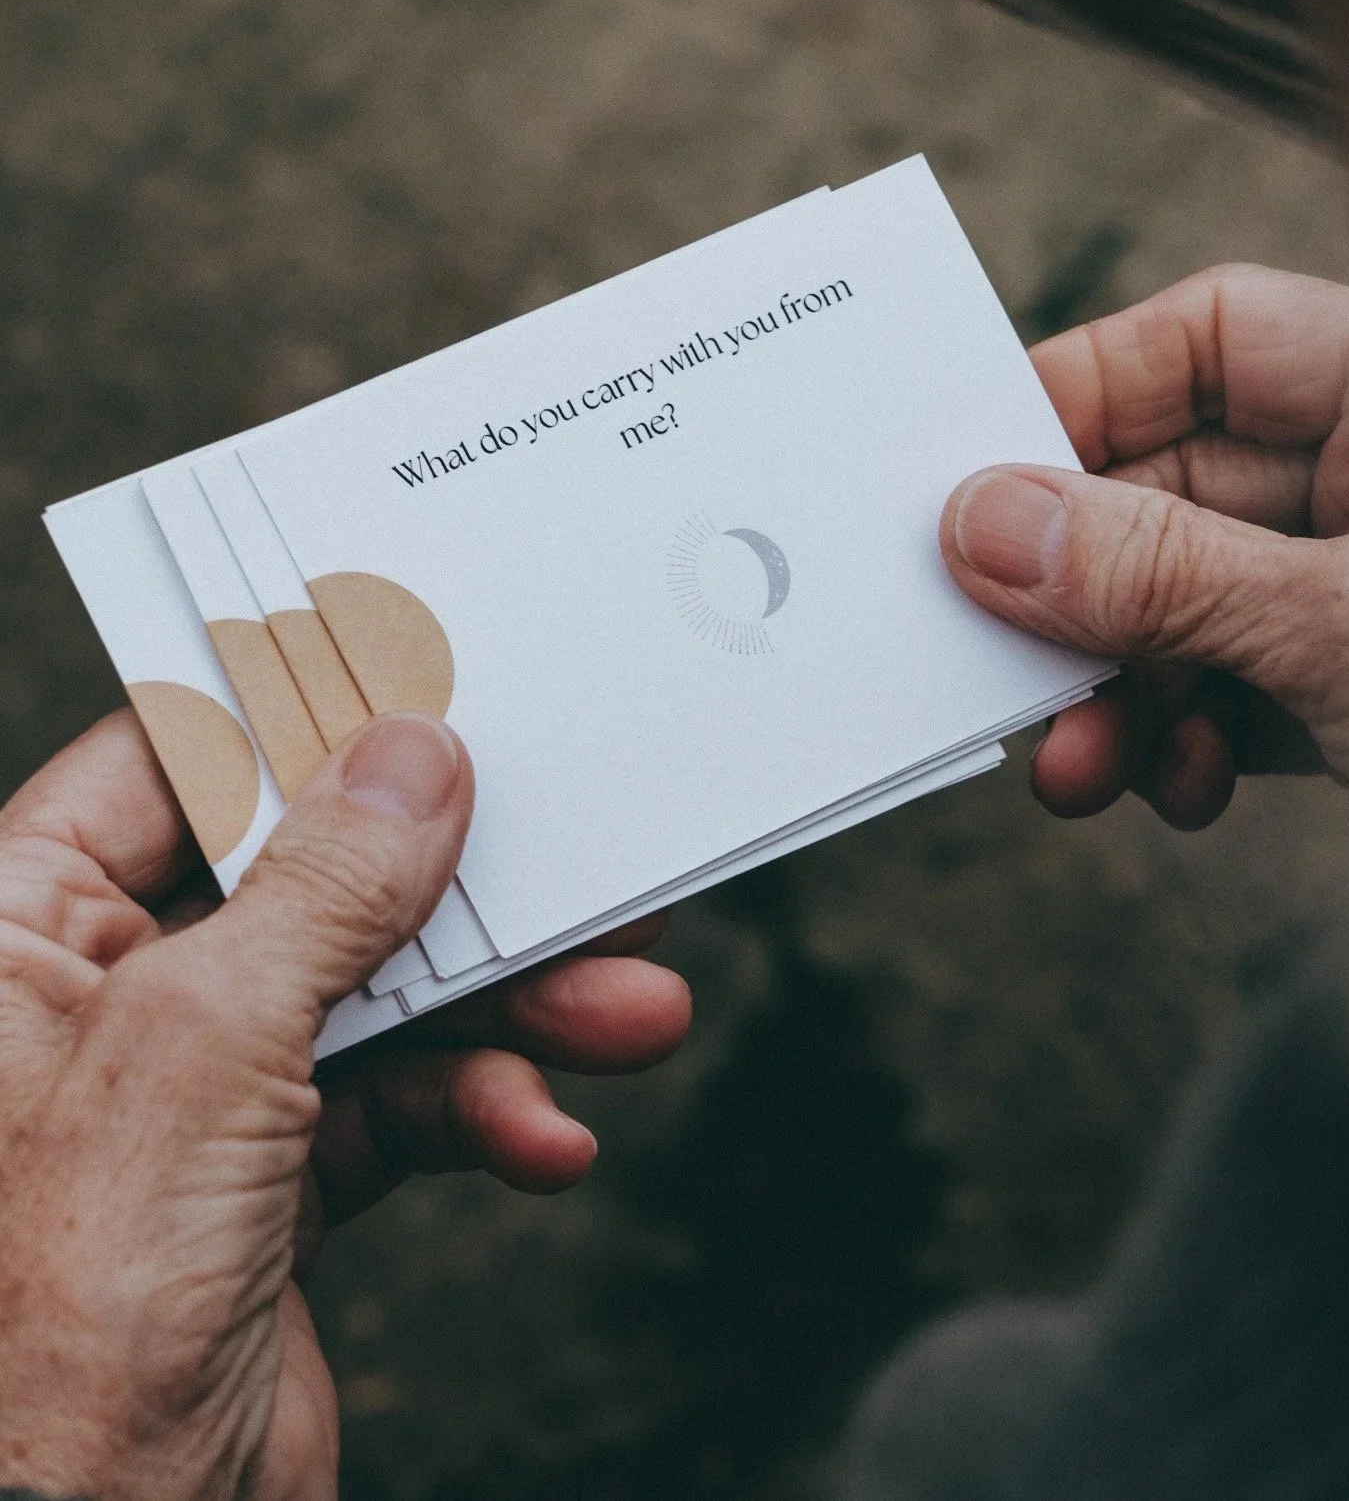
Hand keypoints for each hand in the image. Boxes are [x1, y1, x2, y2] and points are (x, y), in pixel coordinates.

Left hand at [0, 710, 689, 1499]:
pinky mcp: (275, 1182)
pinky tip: (544, 1140)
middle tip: (583, 863)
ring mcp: (196, 1093)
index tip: (431, 677)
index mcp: (17, 935)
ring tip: (629, 1012)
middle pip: (314, 883)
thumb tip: (415, 761)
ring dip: (515, 1011)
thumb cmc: (51, 1330)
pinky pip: (406, 1105)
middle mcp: (106, 998)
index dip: (303, 717)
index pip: (171, 765)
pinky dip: (488, 1115)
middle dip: (463, 892)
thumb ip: (322, 894)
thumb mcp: (203, 1053)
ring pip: (385, 996)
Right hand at [942, 264, 1348, 826]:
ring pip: (1188, 602)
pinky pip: (1231, 686)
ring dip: (1119, 687)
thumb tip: (984, 526)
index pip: (1208, 341)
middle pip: (1173, 491)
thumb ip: (1161, 575)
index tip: (976, 475)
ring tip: (1082, 767)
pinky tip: (1179, 790)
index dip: (1081, 392)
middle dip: (1085, 592)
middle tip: (1004, 660)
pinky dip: (1184, 739)